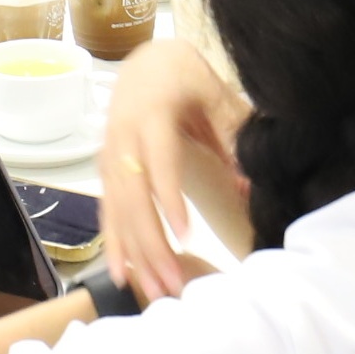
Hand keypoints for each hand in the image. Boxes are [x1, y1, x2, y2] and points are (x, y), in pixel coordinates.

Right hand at [97, 36, 246, 304]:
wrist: (146, 61)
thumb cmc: (184, 74)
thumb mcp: (214, 90)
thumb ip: (233, 130)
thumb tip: (249, 183)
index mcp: (149, 113)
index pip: (159, 162)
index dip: (169, 200)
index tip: (184, 236)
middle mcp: (122, 136)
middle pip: (133, 197)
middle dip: (151, 244)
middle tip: (172, 284)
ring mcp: (110, 155)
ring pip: (117, 210)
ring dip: (135, 254)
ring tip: (153, 292)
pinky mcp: (106, 170)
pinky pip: (108, 211)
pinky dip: (115, 244)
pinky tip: (122, 276)